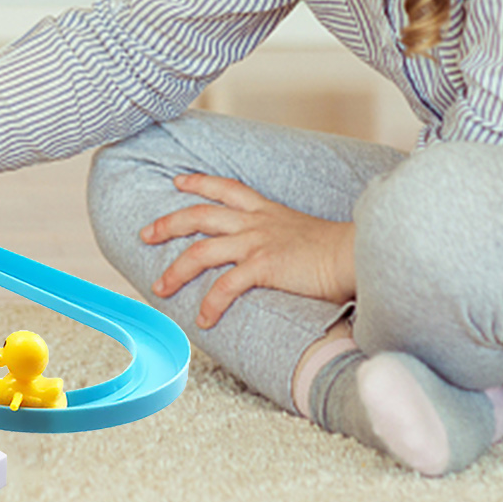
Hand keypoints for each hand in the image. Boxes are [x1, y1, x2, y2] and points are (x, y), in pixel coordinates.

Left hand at [143, 173, 355, 329]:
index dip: (198, 182)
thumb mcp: (304, 233)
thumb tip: (280, 253)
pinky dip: (210, 303)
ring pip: (200, 251)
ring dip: (176, 270)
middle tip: (145, 234)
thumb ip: (285, 238)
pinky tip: (203, 319)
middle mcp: (255, 222)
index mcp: (266, 210)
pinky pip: (225, 286)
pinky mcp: (263, 266)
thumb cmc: (339, 251)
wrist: (357, 255)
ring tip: (160, 287)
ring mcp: (257, 242)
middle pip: (198, 215)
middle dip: (167, 223)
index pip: (225, 187)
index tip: (177, 182)